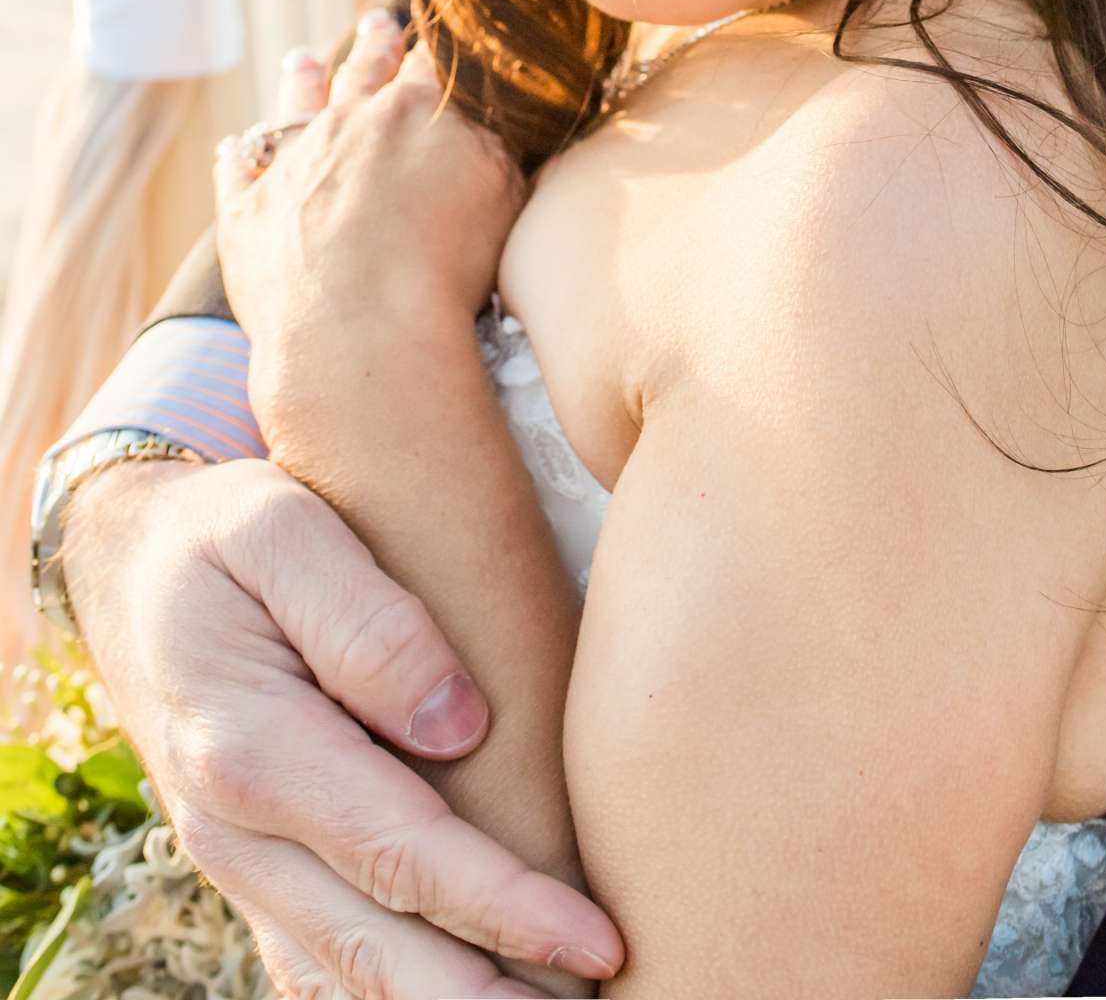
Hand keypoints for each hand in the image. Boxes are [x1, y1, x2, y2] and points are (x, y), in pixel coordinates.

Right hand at [64, 455, 622, 998]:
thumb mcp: (281, 530)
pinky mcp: (256, 872)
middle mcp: (239, 833)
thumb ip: (368, 622)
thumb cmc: (221, 535)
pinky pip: (320, 965)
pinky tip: (467, 992)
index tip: (600, 941)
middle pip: (380, 951)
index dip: (507, 909)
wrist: (129, 568)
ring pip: (348, 979)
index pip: (403, 854)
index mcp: (253, 748)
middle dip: (490, 997)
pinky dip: (389, 996)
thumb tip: (460, 724)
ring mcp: (240, 867)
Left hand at [215, 11, 526, 443]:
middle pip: (362, 72)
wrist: (362, 324)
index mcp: (415, 112)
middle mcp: (348, 123)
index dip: (434, 49)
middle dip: (374, 47)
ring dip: (300, 83)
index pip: (428, 67)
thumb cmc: (447, 263)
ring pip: (294, 108)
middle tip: (376, 22)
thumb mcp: (502, 195)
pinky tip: (233, 148)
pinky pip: (238, 172)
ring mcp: (292, 164)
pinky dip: (236, 159)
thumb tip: (494, 124)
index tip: (435, 30)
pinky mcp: (247, 213)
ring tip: (301, 60)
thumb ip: (496, 150)